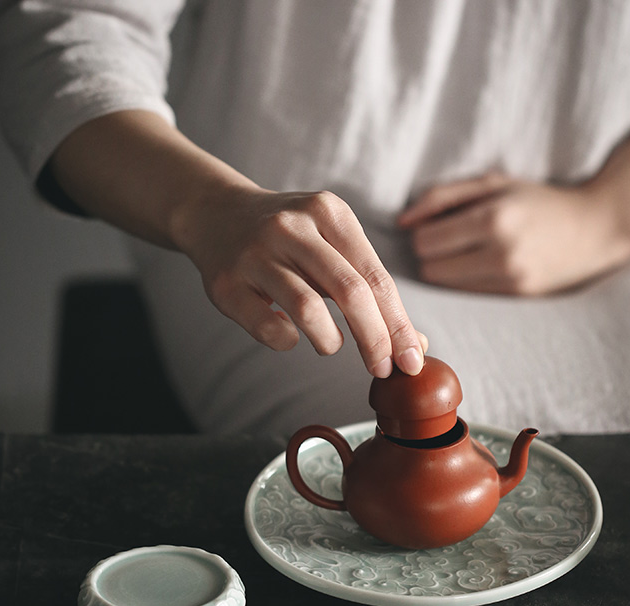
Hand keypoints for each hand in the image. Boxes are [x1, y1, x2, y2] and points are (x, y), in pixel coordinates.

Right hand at [174, 183, 426, 377]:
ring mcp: (255, 253)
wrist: (216, 213)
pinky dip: (287, 341)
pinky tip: (290, 334)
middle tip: (382, 368)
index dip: (398, 324)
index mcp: (329, 213)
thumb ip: (372, 291)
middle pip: (350, 291)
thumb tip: (414, 347)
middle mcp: (292, 227)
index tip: (411, 360)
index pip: (377, 277)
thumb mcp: (334, 246)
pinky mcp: (226, 282)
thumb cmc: (291, 241)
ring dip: (329, 340)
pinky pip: (267, 327)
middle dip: (374, 339)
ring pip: (307, 308)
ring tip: (330, 345)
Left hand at [398, 172, 629, 294]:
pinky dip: (466, 280)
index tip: (437, 224)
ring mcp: (509, 278)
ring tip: (467, 251)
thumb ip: (441, 197)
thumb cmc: (537, 200)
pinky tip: (483, 264)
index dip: (423, 232)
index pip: (424, 241)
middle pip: (429, 267)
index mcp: (492, 218)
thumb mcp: (492, 184)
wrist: (595, 229)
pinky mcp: (515, 295)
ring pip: (445, 284)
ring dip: (446, 268)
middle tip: (450, 239)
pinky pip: (467, 293)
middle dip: (432, 253)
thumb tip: (401, 222)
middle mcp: (500, 252)